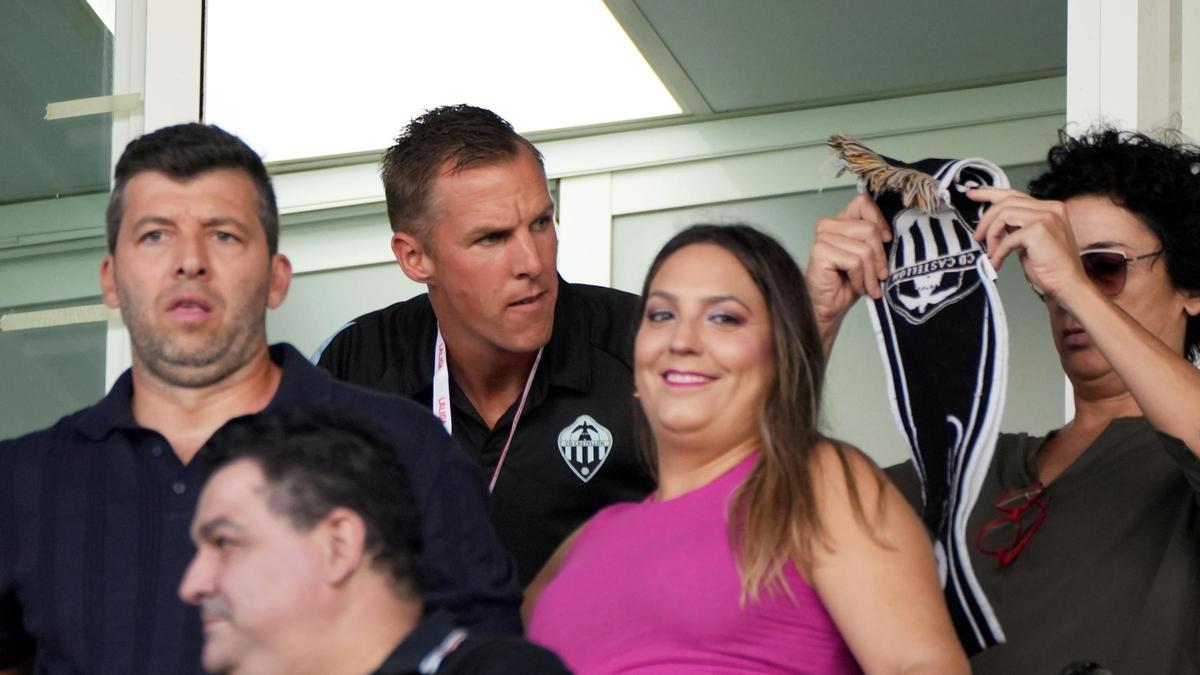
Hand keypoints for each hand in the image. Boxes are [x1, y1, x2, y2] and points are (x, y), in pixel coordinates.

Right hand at [805, 194, 891, 353]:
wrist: (829, 308)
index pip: (863, 203)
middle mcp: (828, 225)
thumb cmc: (846, 284)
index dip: (879, 221)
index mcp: (840, 221)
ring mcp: (822, 237)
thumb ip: (875, 239)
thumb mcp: (868, 257)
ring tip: (868, 286)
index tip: (886, 240)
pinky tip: (856, 287)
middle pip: (870, 229)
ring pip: (865, 248)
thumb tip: (892, 233)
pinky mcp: (820, 252)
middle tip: (880, 276)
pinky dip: (860, 278)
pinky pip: (855, 261)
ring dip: (871, 273)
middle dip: (879, 258)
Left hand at [968, 187, 1088, 300]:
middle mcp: (1050, 208)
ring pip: (1004, 215)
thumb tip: (994, 223)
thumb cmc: (1050, 268)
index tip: (972, 195)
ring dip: (991, 234)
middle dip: (986, 218)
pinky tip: (996, 263)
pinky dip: (998, 252)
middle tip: (976, 236)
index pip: (1015, 194)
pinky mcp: (1039, 231)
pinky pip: (1007, 238)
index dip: (990, 193)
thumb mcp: (1031, 240)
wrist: (1069, 285)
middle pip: (1006, 202)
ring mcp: (1046, 217)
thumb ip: (1018, 226)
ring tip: (989, 251)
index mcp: (1050, 208)